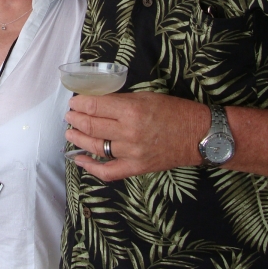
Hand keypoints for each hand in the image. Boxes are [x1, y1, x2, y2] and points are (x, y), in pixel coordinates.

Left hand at [65, 91, 209, 180]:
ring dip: (78, 139)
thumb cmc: (174, 111)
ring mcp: (131, 153)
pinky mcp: (136, 168)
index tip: (73, 102)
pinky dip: (90, 167)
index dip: (79, 104)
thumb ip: (120, 101)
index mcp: (132, 110)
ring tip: (70, 133)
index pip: (95, 106)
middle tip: (69, 115)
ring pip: (95, 147)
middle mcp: (129, 132)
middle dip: (75, 119)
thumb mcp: (146, 97)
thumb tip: (96, 102)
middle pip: (91, 126)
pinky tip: (79, 159)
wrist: (198, 135)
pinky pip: (108, 172)